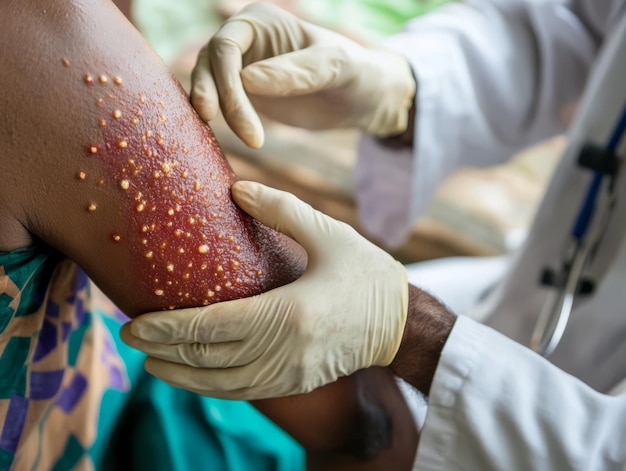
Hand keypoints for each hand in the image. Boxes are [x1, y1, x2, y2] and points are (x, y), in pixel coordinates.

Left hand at [121, 181, 407, 399]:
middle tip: (131, 338)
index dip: (169, 327)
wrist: (403, 323)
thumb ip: (282, 209)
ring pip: (222, 384)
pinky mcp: (297, 383)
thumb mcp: (330, 233)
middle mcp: (286, 351)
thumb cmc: (367, 275)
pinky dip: (213, 388)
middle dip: (165, 350)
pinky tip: (195, 377)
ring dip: (183, 376)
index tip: (135, 322)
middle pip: (210, 358)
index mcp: (290, 313)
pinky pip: (245, 392)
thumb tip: (238, 189)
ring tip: (153, 362)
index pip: (213, 326)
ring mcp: (291, 373)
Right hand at [190, 2, 415, 147]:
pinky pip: (217, 105)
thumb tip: (246, 81)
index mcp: (260, 21)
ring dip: (212, 113)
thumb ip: (296, 72)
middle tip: (238, 136)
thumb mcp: (334, 67)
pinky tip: (223, 144)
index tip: (242, 122)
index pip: (226, 47)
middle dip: (215, 100)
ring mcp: (239, 67)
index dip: (225, 84)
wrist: (362, 97)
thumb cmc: (354, 73)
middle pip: (208, 66)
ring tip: (239, 141)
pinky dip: (217, 123)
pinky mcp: (241, 95)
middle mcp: (244, 39)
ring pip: (206, 86)